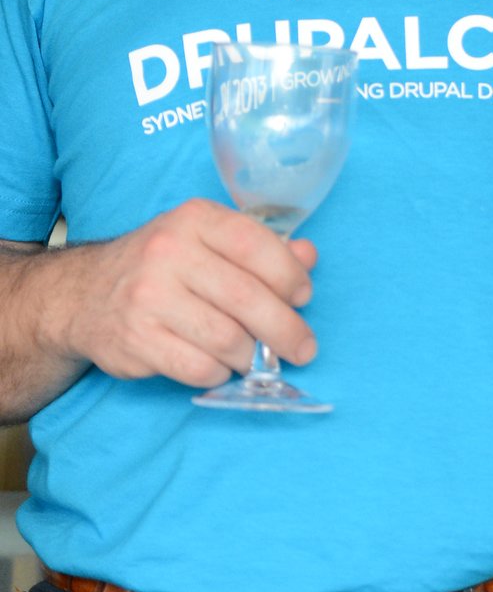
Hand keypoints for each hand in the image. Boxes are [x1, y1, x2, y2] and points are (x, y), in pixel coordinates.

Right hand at [41, 198, 317, 388]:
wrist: (84, 293)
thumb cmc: (163, 265)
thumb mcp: (207, 240)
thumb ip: (261, 247)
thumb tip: (309, 256)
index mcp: (194, 218)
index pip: (257, 245)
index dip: (290, 276)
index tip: (303, 297)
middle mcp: (168, 252)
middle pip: (247, 298)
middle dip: (285, 329)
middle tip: (304, 347)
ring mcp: (148, 297)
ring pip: (226, 337)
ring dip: (250, 355)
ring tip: (256, 357)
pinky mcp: (135, 340)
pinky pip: (197, 367)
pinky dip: (218, 373)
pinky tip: (220, 366)